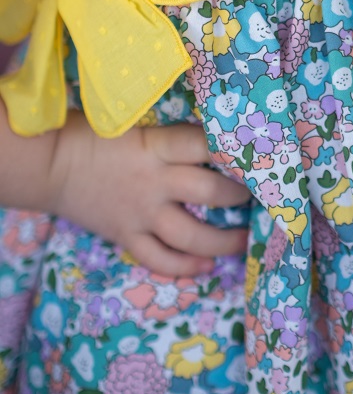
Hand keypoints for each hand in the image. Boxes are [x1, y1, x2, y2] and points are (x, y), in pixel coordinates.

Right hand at [51, 112, 250, 276]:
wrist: (51, 166)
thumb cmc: (95, 136)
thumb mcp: (137, 126)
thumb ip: (173, 137)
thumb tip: (220, 138)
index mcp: (157, 147)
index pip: (206, 144)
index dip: (237, 150)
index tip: (260, 153)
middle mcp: (155, 182)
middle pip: (211, 190)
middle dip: (241, 194)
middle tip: (261, 194)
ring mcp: (142, 214)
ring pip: (193, 236)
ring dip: (226, 241)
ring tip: (247, 240)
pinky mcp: (127, 237)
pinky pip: (161, 259)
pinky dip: (186, 267)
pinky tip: (206, 265)